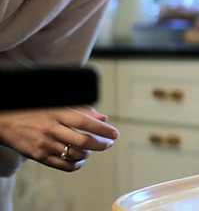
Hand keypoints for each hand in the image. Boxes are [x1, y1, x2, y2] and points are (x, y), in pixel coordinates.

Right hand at [0, 106, 118, 171]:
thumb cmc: (36, 111)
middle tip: (108, 144)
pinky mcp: (39, 156)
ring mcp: (45, 144)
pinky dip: (76, 164)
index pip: (85, 122)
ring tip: (90, 149)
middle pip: (83, 141)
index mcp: (58, 113)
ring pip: (75, 154)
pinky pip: (64, 165)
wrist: (6, 122)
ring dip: (88, 154)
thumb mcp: (57, 105)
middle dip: (101, 144)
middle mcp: (52, 129)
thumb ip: (82, 110)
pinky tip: (80, 160)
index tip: (115, 134)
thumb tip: (103, 118)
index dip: (102, 129)